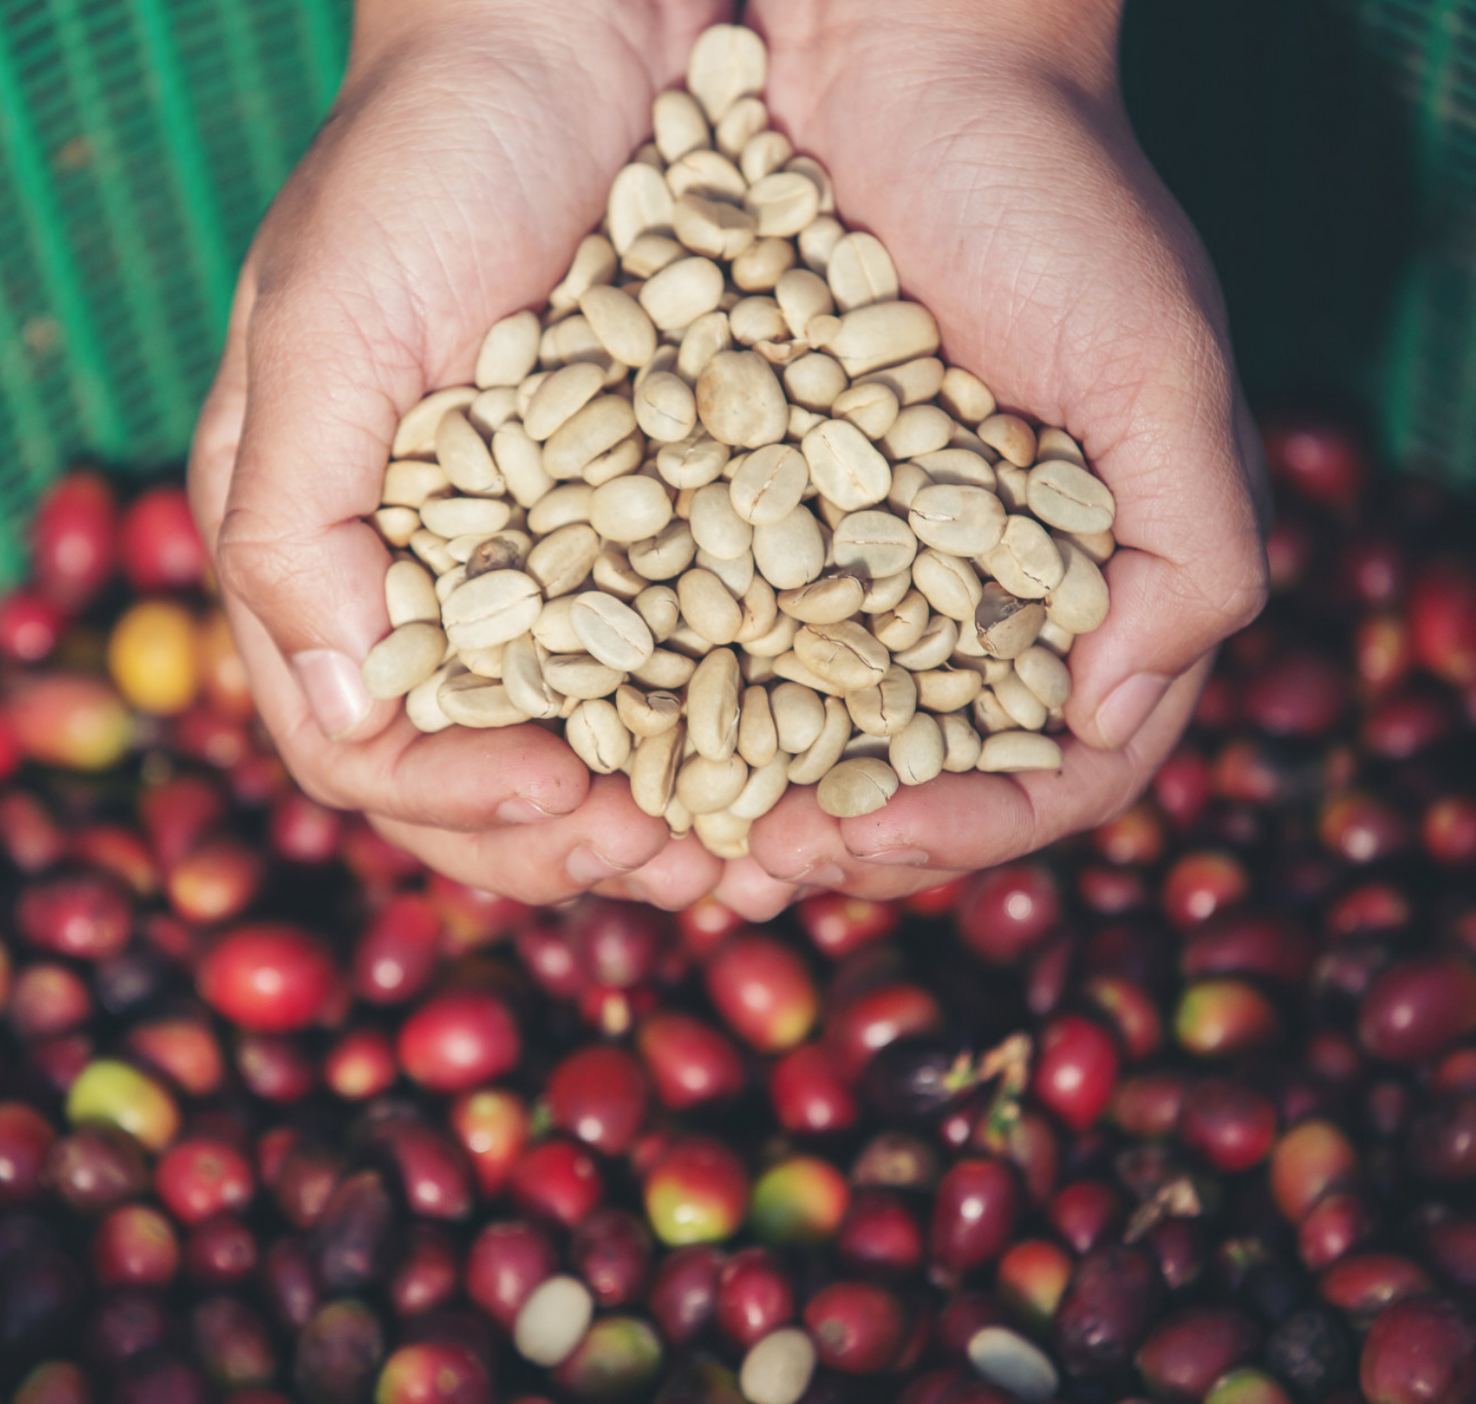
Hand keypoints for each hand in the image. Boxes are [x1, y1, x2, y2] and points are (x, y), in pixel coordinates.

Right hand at [189, 0, 727, 908]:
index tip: (568, 805)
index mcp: (324, 556)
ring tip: (748, 850)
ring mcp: (548, 560)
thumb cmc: (431, 160)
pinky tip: (796, 753)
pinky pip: (682, 655)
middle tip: (682, 867)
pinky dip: (728, 722)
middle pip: (481, 774)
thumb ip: (298, 526)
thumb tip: (347, 714)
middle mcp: (431, 581)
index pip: (368, 747)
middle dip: (573, 840)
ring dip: (663, 811)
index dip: (462, 802)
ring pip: (590, 740)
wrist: (577, 33)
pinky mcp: (652, 523)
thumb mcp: (330, 329)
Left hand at [711, 0, 1269, 918]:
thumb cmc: (1054, 200)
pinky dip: (684, 690)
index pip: (1053, 771)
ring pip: (817, 725)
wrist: (906, 66)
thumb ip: (1194, 549)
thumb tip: (1116, 712)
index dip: (972, 828)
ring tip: (678, 830)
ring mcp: (869, 562)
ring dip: (752, 792)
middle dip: (844, 837)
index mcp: (1091, 593)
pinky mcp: (768, 509)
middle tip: (749, 863)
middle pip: (923, 774)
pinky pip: (726, 628)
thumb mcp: (1158, 366)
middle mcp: (978, 600)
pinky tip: (618, 723)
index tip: (875, 838)